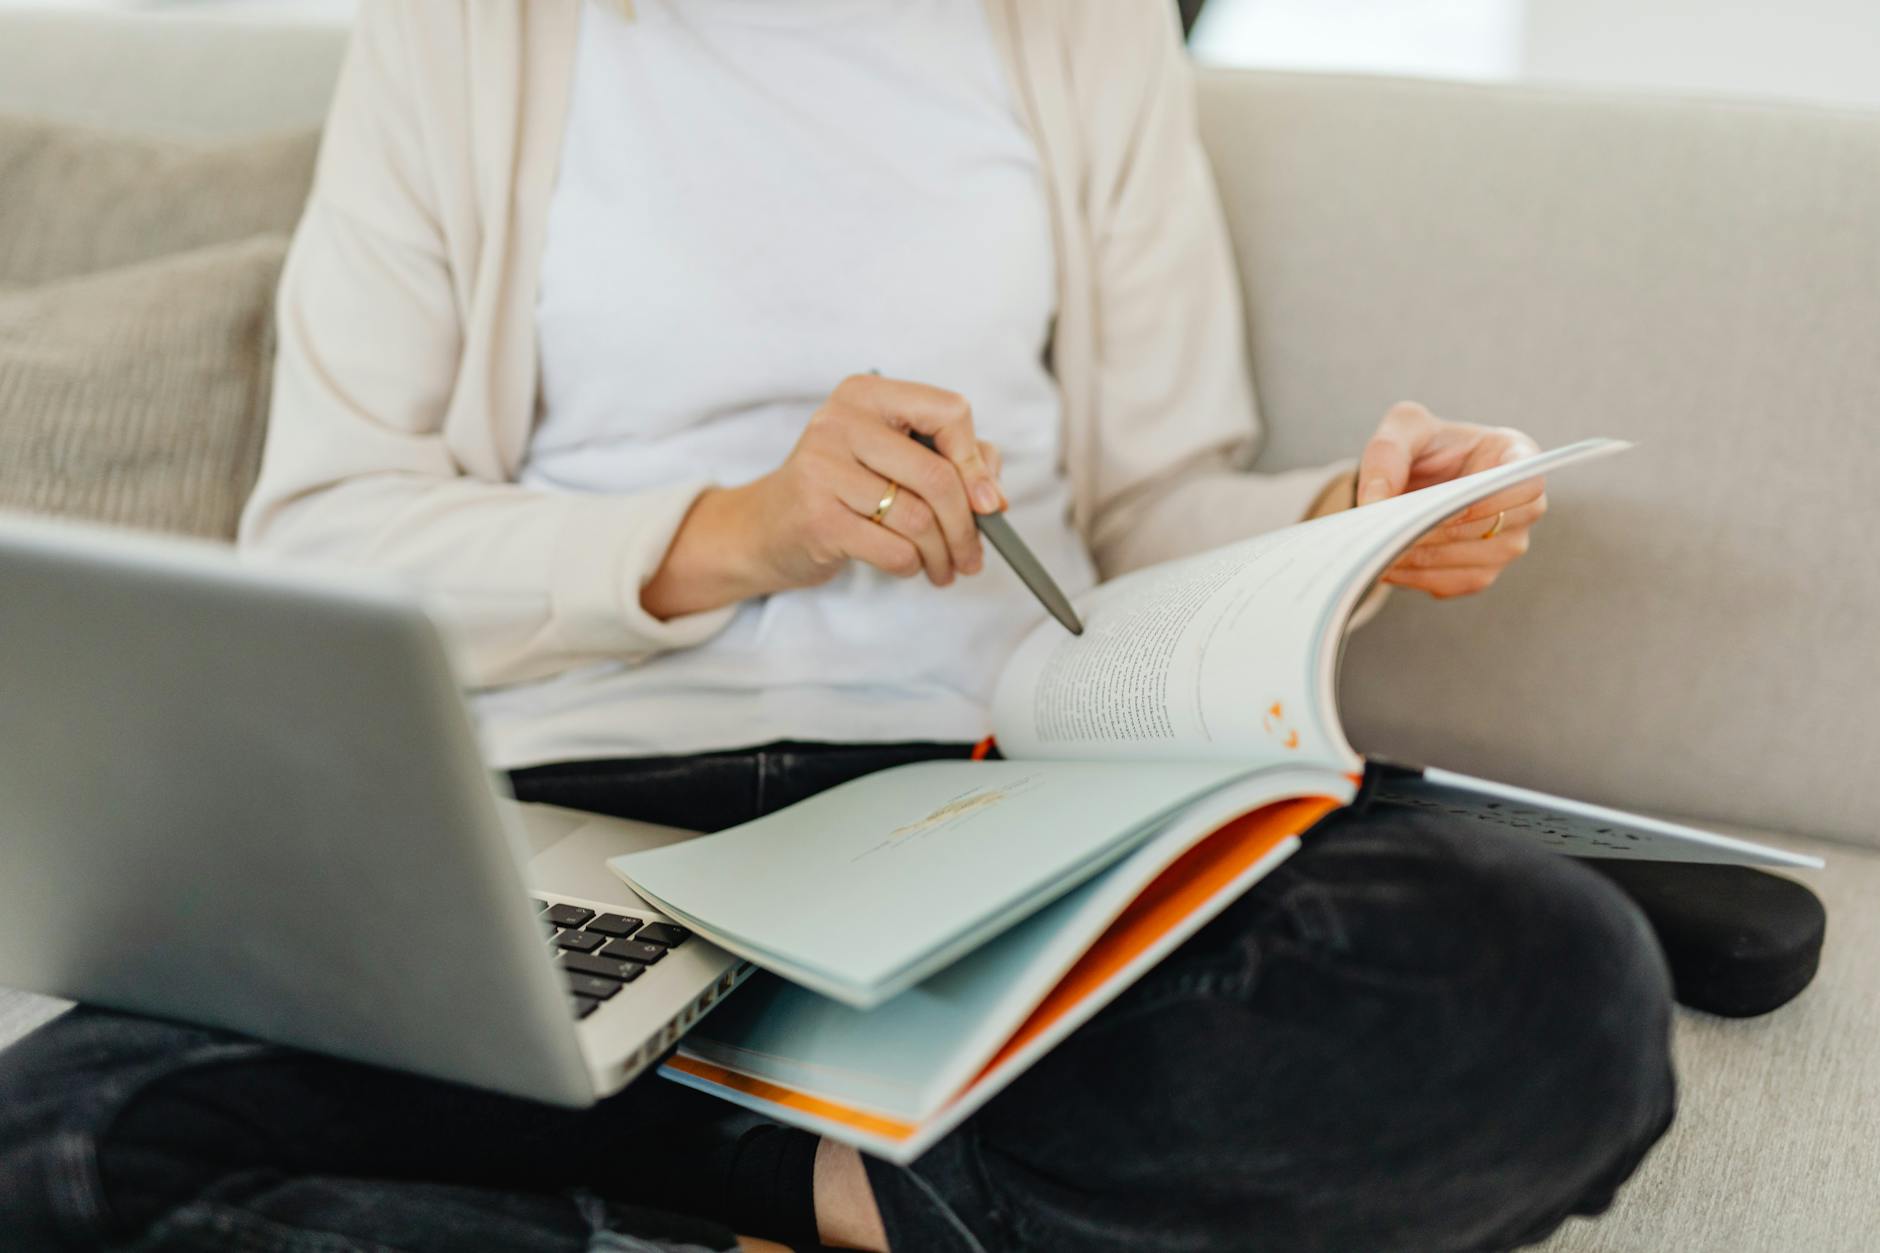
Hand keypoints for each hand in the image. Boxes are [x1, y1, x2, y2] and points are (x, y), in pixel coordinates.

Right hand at [642, 375, 1006, 618]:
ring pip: (919, 519)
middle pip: (938, 475)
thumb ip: (952, 460)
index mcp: (867, 394)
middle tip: (973, 556)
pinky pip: (893, 550)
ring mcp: (823, 468)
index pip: (949, 412)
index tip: (987, 502)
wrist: (767, 527)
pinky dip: (911, 565)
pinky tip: (907, 565)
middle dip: (966, 526)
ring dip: (941, 554)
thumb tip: (992, 497)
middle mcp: (841, 422)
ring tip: (943, 568)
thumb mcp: (892, 457)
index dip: (976, 461)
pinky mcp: (817, 517)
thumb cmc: (843, 489)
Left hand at [1356, 401, 1546, 598]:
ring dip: (1422, 557)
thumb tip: (1376, 503)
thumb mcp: (1402, 429)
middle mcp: (1522, 507)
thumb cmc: (1421, 445)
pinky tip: (1385, 562)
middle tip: (1391, 530)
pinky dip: (1415, 576)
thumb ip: (1387, 454)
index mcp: (1516, 457)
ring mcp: (1506, 545)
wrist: (1414, 478)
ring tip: (1380, 546)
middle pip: (1494, 530)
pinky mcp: (1479, 573)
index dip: (1493, 499)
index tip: (1449, 504)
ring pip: (1470, 563)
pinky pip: (1451, 583)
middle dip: (1438, 531)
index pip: (1528, 484)